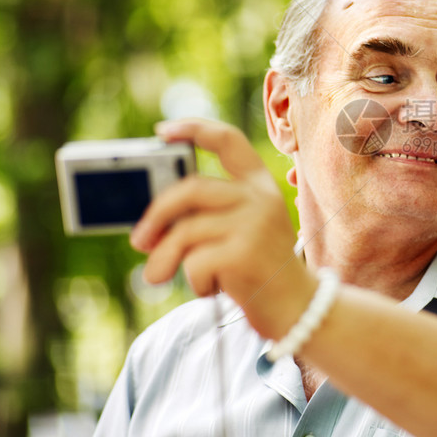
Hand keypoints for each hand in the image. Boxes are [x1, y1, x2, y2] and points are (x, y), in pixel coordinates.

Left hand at [130, 118, 314, 338]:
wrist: (297, 308)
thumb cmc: (258, 269)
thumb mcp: (241, 230)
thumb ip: (208, 214)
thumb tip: (150, 223)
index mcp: (259, 185)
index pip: (228, 140)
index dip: (194, 129)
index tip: (162, 132)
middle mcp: (260, 198)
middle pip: (190, 189)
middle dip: (155, 215)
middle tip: (139, 240)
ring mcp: (255, 225)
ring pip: (185, 231)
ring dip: (164, 258)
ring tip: (157, 276)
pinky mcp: (244, 255)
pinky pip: (194, 262)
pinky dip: (192, 280)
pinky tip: (211, 288)